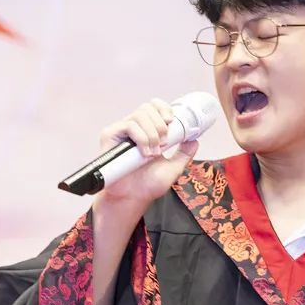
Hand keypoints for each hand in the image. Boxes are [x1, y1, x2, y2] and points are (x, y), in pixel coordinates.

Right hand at [93, 98, 199, 217]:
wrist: (132, 198)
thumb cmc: (147, 186)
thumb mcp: (173, 168)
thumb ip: (184, 154)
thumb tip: (194, 140)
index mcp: (146, 131)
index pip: (153, 106)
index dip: (163, 108)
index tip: (171, 122)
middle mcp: (132, 128)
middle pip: (147, 107)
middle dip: (160, 124)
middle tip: (164, 144)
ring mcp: (121, 131)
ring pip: (139, 115)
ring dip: (152, 134)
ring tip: (153, 153)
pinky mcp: (110, 136)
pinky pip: (129, 125)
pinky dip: (141, 137)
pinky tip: (144, 153)